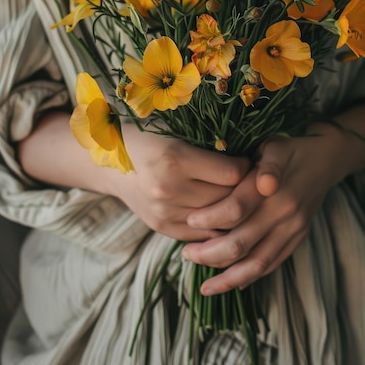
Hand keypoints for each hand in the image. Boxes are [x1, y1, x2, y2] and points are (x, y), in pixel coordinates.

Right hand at [115, 127, 250, 240]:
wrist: (112, 161)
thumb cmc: (152, 137)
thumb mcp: (179, 129)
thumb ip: (211, 144)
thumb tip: (251, 158)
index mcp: (174, 159)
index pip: (231, 174)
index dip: (246, 167)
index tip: (249, 160)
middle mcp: (168, 189)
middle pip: (227, 199)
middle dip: (244, 190)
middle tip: (252, 180)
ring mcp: (164, 213)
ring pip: (218, 219)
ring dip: (233, 210)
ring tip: (240, 195)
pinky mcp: (163, 228)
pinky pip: (203, 234)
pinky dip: (218, 225)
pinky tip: (225, 213)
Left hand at [182, 123, 347, 293]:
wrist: (325, 159)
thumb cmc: (288, 150)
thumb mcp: (274, 146)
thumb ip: (267, 164)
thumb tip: (265, 183)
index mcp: (275, 188)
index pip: (236, 209)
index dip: (210, 218)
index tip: (190, 220)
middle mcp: (286, 213)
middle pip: (242, 243)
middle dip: (209, 253)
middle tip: (187, 253)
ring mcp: (294, 230)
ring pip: (257, 263)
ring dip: (228, 277)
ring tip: (205, 286)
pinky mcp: (298, 239)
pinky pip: (272, 264)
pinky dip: (250, 277)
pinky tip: (230, 283)